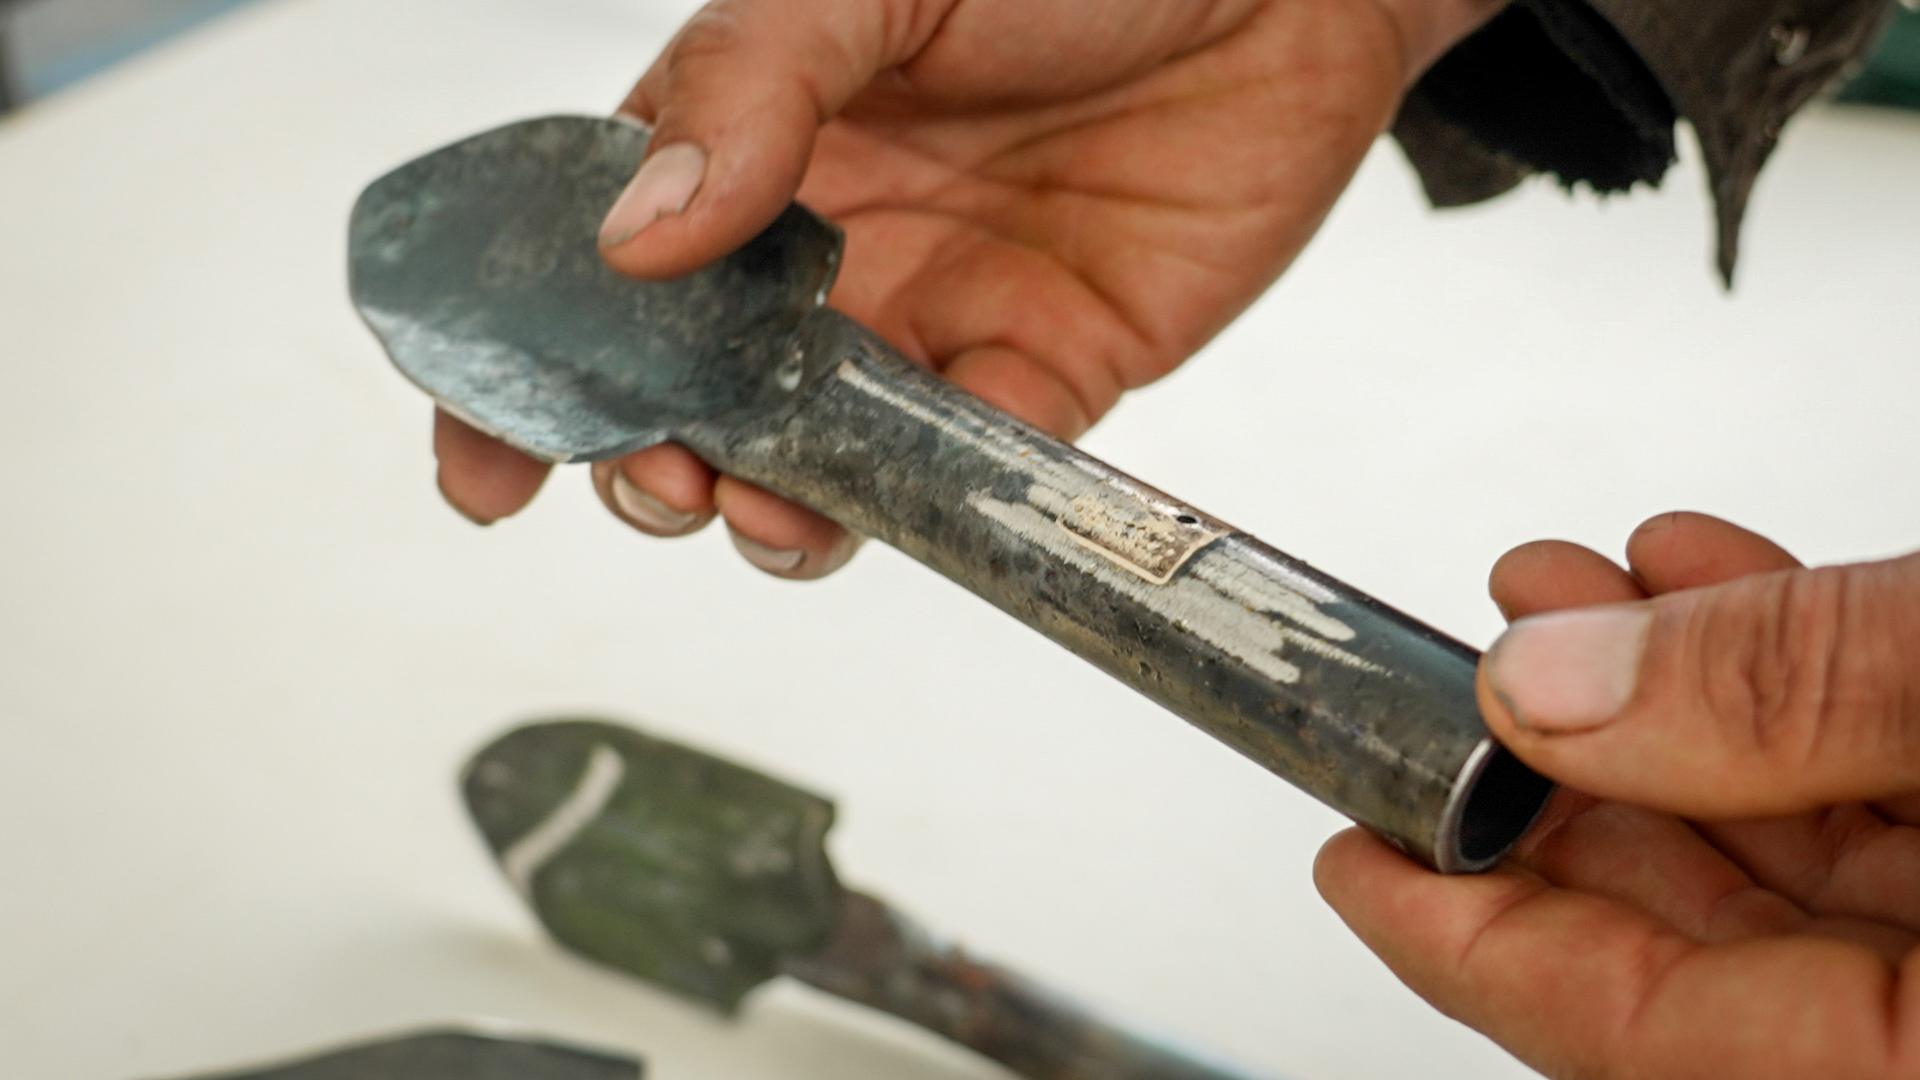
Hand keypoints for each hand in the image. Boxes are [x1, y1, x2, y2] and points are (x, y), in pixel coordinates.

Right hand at [434, 0, 1502, 576]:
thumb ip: (749, 89)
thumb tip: (630, 236)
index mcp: (750, 136)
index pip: (598, 265)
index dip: (526, 369)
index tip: (484, 459)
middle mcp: (824, 243)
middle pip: (690, 389)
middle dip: (644, 458)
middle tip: (654, 480)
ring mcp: (928, 314)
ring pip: (812, 454)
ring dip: (765, 504)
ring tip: (759, 508)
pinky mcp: (1043, 372)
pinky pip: (963, 465)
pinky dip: (915, 506)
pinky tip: (887, 504)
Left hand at [1317, 511, 1919, 1077]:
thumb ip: (1781, 699)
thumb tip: (1547, 687)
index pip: (1626, 1035)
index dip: (1462, 937)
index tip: (1353, 854)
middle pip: (1696, 942)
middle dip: (1554, 778)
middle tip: (1459, 679)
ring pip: (1786, 850)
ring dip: (1658, 698)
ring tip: (1558, 591)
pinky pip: (1882, 795)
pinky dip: (1786, 685)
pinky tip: (1698, 586)